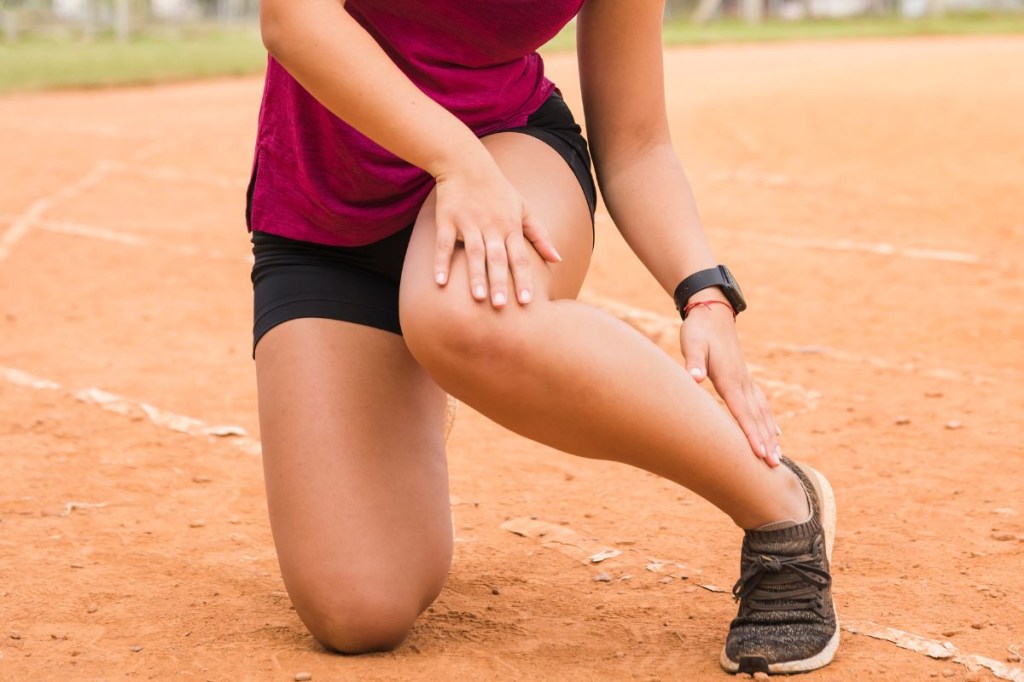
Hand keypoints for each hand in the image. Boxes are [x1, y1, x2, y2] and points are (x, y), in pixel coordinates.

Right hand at [432, 163, 560, 306]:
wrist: (466, 163)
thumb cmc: (498, 190)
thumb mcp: (524, 208)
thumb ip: (540, 235)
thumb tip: (558, 259)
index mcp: (510, 226)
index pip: (519, 257)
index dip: (523, 279)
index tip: (526, 302)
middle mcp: (491, 226)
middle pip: (497, 258)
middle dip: (500, 282)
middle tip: (501, 307)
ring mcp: (468, 223)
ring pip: (473, 252)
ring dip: (475, 275)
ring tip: (477, 298)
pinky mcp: (447, 219)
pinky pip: (444, 244)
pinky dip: (441, 262)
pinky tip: (440, 281)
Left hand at [679, 301, 781, 466]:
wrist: (712, 312)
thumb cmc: (699, 330)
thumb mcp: (693, 343)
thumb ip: (694, 362)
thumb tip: (694, 378)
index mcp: (730, 378)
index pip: (742, 411)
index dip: (751, 433)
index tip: (759, 453)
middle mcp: (743, 381)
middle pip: (757, 417)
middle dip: (766, 442)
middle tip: (775, 465)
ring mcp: (746, 380)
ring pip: (762, 412)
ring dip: (771, 435)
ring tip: (778, 456)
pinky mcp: (744, 378)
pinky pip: (761, 404)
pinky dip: (769, 420)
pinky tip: (776, 432)